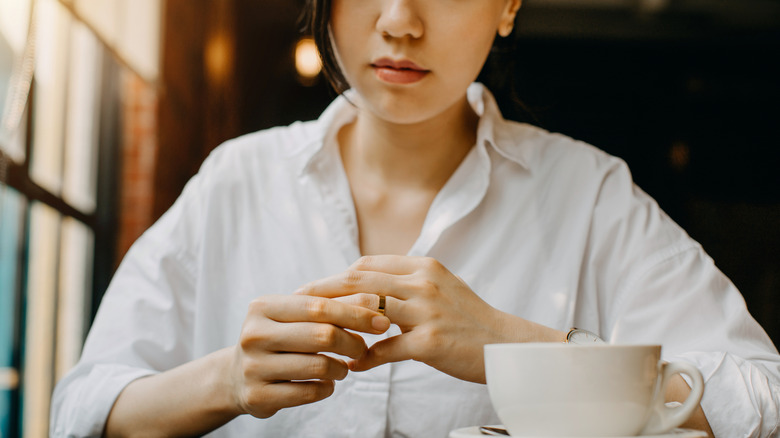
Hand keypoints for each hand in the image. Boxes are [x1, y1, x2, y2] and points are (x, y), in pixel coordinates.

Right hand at [229, 294, 390, 417]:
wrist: (234, 376)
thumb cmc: (277, 339)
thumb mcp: (290, 317)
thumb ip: (325, 308)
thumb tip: (377, 306)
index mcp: (263, 307)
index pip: (319, 306)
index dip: (356, 313)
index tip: (383, 321)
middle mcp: (254, 334)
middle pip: (323, 334)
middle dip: (353, 342)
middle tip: (364, 348)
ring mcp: (253, 366)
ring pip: (319, 365)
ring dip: (341, 368)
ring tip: (343, 368)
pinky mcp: (258, 396)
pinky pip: (309, 392)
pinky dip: (327, 388)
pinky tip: (327, 383)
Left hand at [296, 255, 533, 383]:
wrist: (506, 345)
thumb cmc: (470, 319)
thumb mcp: (440, 288)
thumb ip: (407, 283)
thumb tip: (368, 287)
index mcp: (423, 267)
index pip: (367, 265)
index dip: (336, 276)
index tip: (314, 288)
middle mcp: (423, 283)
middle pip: (359, 282)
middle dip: (323, 292)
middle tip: (298, 304)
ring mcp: (427, 312)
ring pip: (367, 311)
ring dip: (338, 323)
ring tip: (317, 334)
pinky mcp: (430, 342)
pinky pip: (386, 349)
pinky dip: (366, 357)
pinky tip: (354, 364)